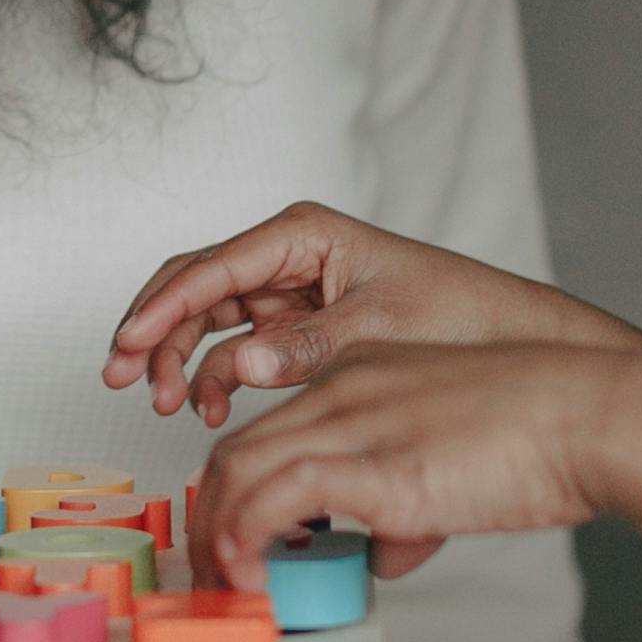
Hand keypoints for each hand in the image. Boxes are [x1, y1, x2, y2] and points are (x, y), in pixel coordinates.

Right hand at [105, 202, 634, 424]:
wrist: (513, 341)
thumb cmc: (460, 315)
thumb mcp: (378, 328)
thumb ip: (304, 345)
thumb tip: (243, 364)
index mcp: (305, 234)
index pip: (211, 266)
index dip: (161, 308)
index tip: (128, 345)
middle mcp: (291, 256)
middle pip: (197, 287)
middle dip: (156, 333)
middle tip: (130, 381)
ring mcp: (293, 292)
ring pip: (209, 319)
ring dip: (182, 359)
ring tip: (170, 403)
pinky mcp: (301, 329)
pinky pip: (240, 347)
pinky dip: (218, 375)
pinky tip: (212, 407)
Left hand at [185, 341, 621, 582]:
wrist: (589, 416)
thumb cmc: (544, 435)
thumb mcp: (454, 462)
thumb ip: (409, 505)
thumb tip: (381, 555)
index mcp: (362, 376)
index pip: (268, 429)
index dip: (237, 489)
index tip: (236, 534)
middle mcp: (344, 391)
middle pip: (235, 449)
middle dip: (210, 519)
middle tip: (214, 570)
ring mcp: (353, 422)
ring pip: (236, 470)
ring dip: (217, 537)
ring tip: (228, 585)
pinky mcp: (371, 465)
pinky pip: (272, 499)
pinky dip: (246, 540)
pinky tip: (254, 576)